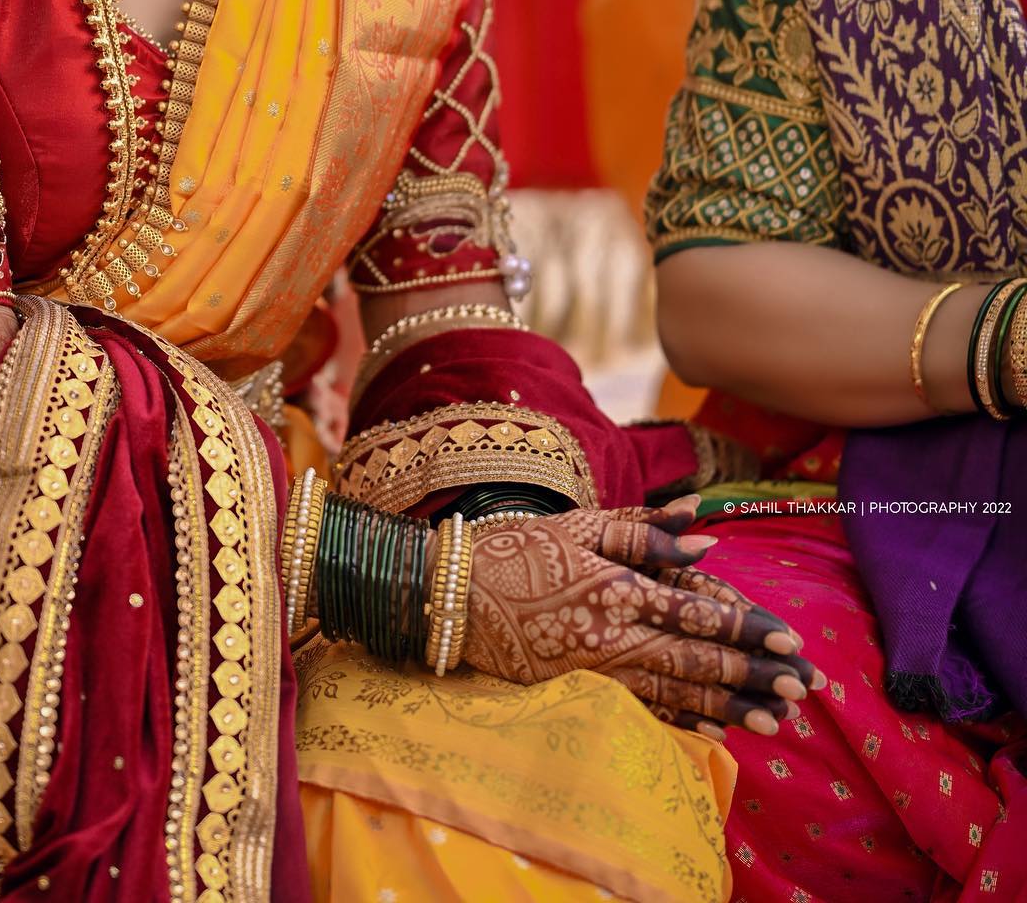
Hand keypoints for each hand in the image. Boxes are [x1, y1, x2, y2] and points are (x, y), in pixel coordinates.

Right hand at [461, 498, 825, 741]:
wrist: (452, 596)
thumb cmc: (518, 550)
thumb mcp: (580, 525)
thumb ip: (645, 529)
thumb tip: (706, 532)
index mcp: (617, 586)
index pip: (696, 611)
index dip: (747, 627)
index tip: (790, 639)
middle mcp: (614, 634)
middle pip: (698, 658)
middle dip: (754, 673)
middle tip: (804, 686)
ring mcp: (598, 669)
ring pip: (680, 692)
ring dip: (732, 706)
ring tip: (777, 719)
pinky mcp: (582, 690)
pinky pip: (645, 711)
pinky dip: (686, 722)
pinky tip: (720, 732)